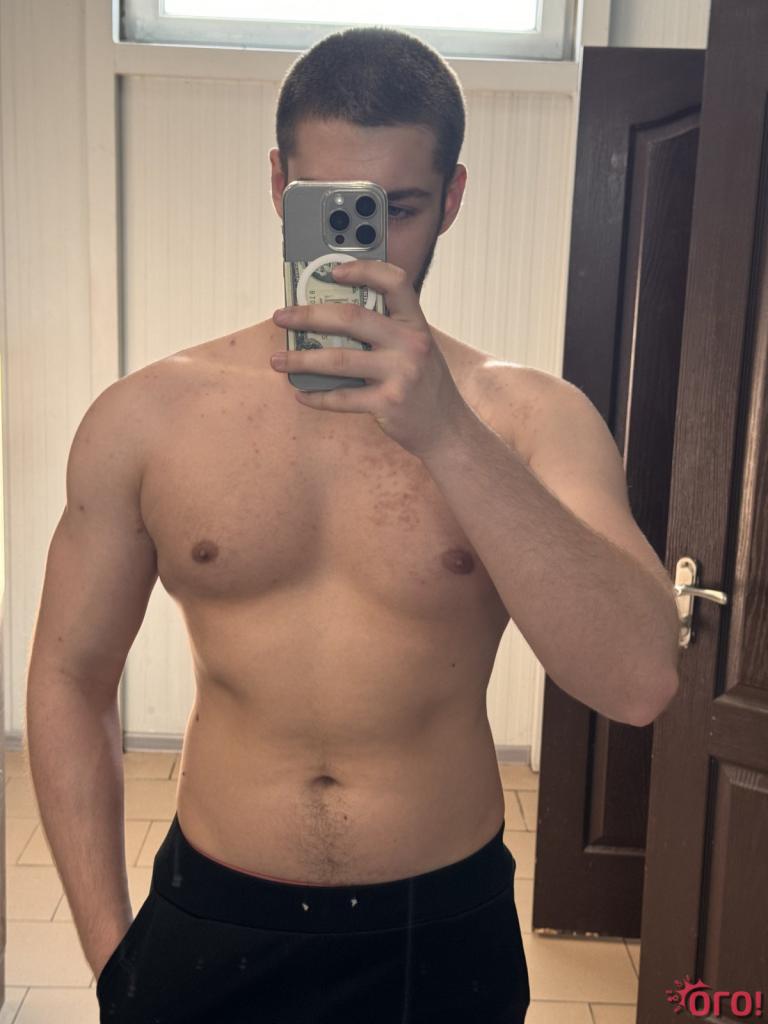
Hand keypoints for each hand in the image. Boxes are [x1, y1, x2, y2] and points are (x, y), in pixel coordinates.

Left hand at [269, 260, 470, 459]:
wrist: (447, 429)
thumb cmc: (422, 384)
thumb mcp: (415, 348)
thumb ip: (386, 330)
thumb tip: (329, 318)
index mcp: (416, 324)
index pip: (394, 282)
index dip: (363, 270)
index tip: (332, 270)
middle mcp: (411, 344)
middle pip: (352, 318)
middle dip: (309, 315)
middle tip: (281, 317)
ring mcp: (400, 374)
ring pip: (339, 359)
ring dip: (301, 359)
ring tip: (278, 359)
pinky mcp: (388, 403)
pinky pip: (342, 398)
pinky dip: (316, 396)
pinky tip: (301, 394)